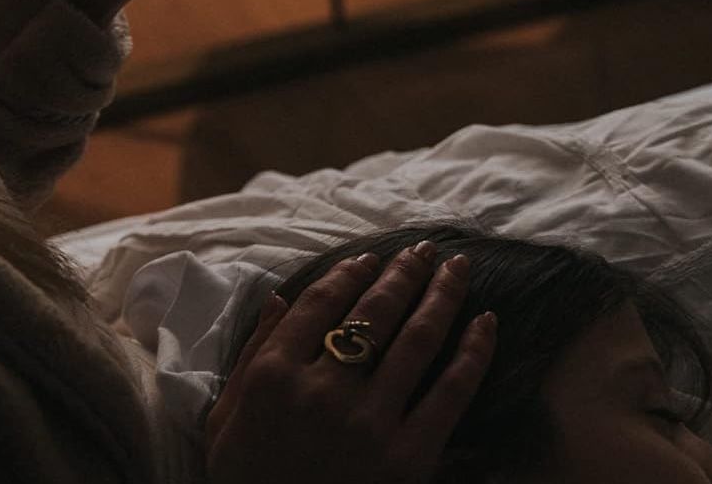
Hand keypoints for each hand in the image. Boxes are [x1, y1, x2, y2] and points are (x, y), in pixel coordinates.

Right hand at [203, 246, 496, 483]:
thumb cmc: (246, 478)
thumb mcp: (225, 416)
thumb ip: (250, 353)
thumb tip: (278, 297)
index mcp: (275, 374)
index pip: (321, 304)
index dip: (349, 274)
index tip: (370, 259)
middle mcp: (323, 390)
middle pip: (374, 312)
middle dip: (404, 272)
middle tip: (424, 251)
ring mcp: (370, 423)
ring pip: (417, 339)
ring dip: (442, 295)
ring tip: (457, 269)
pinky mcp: (409, 457)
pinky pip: (451, 392)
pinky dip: (474, 352)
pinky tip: (486, 322)